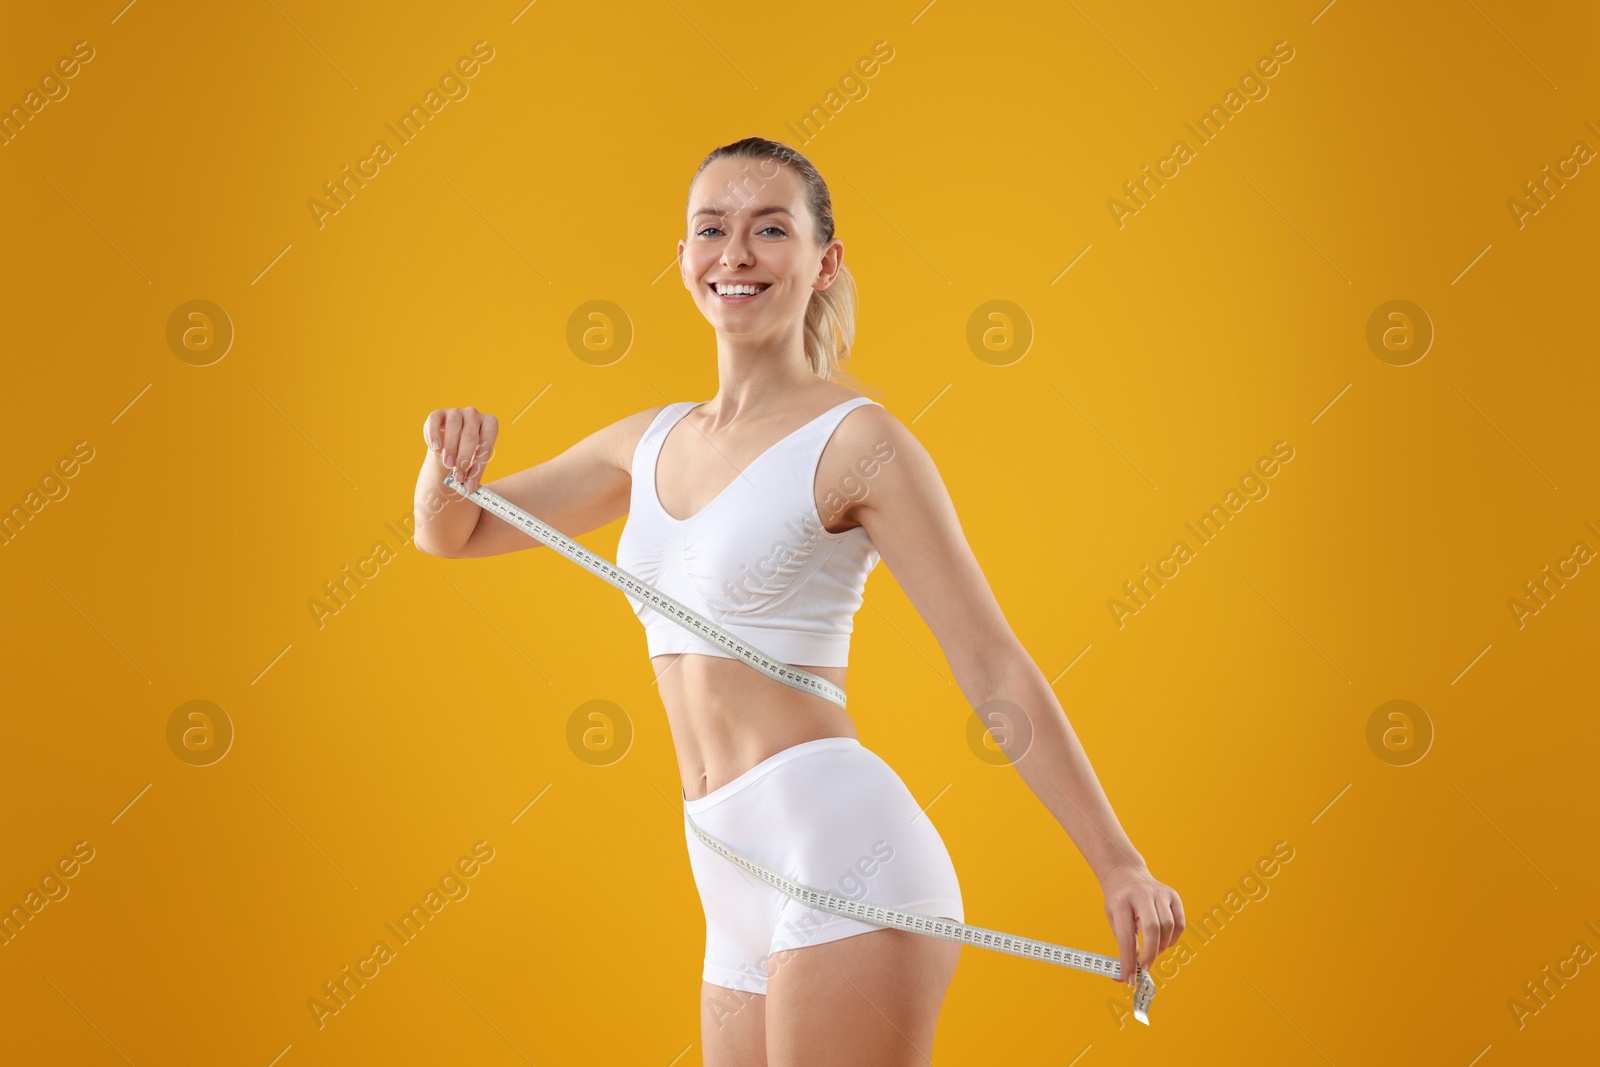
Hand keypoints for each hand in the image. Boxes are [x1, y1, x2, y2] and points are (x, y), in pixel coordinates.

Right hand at [423, 406, 497, 494]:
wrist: (449, 447)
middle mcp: (474, 415)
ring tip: (448, 465)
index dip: (479, 465)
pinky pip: (435, 421)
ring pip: (454, 426)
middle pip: (470, 435)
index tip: (470, 484)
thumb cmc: (466, 455)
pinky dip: (434, 435)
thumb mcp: (473, 463)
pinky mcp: (438, 414)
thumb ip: (472, 472)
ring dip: (450, 448)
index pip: (487, 443)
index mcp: (489, 424)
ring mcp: (456, 412)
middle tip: (458, 476)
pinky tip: (436, 448)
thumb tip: (469, 487)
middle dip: (464, 457)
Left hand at [1100, 863, 1184, 984]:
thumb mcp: (1114, 920)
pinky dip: (1173, 938)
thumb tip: (1124, 977)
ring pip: (1169, 927)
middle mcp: (1142, 894)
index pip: (1126, 936)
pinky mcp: (1173, 895)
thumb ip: (1123, 946)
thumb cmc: (1119, 903)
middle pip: (1153, 929)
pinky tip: (1163, 941)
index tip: (1129, 979)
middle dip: (1150, 954)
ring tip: (1152, 952)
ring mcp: (1160, 892)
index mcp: (1121, 902)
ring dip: (1162, 947)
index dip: (1128, 961)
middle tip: (1144, 967)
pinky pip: (1179, 923)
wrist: (1126, 874)